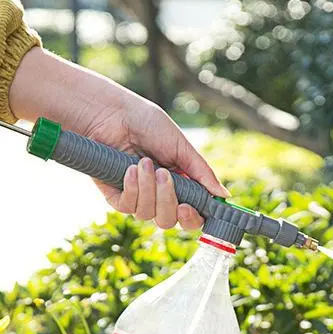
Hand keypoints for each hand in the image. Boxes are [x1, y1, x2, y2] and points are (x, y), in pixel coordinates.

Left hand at [8, 48, 228, 228]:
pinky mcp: (116, 197)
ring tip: (143, 162)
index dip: (193, 218)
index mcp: (178, 184)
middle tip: (165, 177)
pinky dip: (132, 189)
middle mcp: (158, 195)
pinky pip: (128, 208)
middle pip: (170, 221)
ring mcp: (137, 197)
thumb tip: (223, 195)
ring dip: (149, 190)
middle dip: (169, 201)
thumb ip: (201, 172)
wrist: (109, 113)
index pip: (191, 215)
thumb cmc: (144, 121)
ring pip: (149, 216)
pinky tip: (129, 169)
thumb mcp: (179, 145)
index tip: (192, 208)